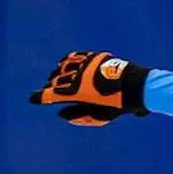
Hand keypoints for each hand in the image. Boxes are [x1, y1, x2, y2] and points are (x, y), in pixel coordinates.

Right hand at [29, 51, 149, 125]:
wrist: (139, 86)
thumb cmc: (121, 104)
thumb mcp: (102, 115)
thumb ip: (81, 116)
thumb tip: (62, 115)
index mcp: (79, 92)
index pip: (53, 94)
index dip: (41, 97)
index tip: (33, 99)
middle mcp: (79, 76)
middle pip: (57, 80)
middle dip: (51, 86)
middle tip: (49, 92)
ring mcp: (86, 64)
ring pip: (64, 66)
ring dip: (57, 73)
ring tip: (54, 77)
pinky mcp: (94, 57)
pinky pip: (75, 57)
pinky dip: (67, 61)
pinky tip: (64, 63)